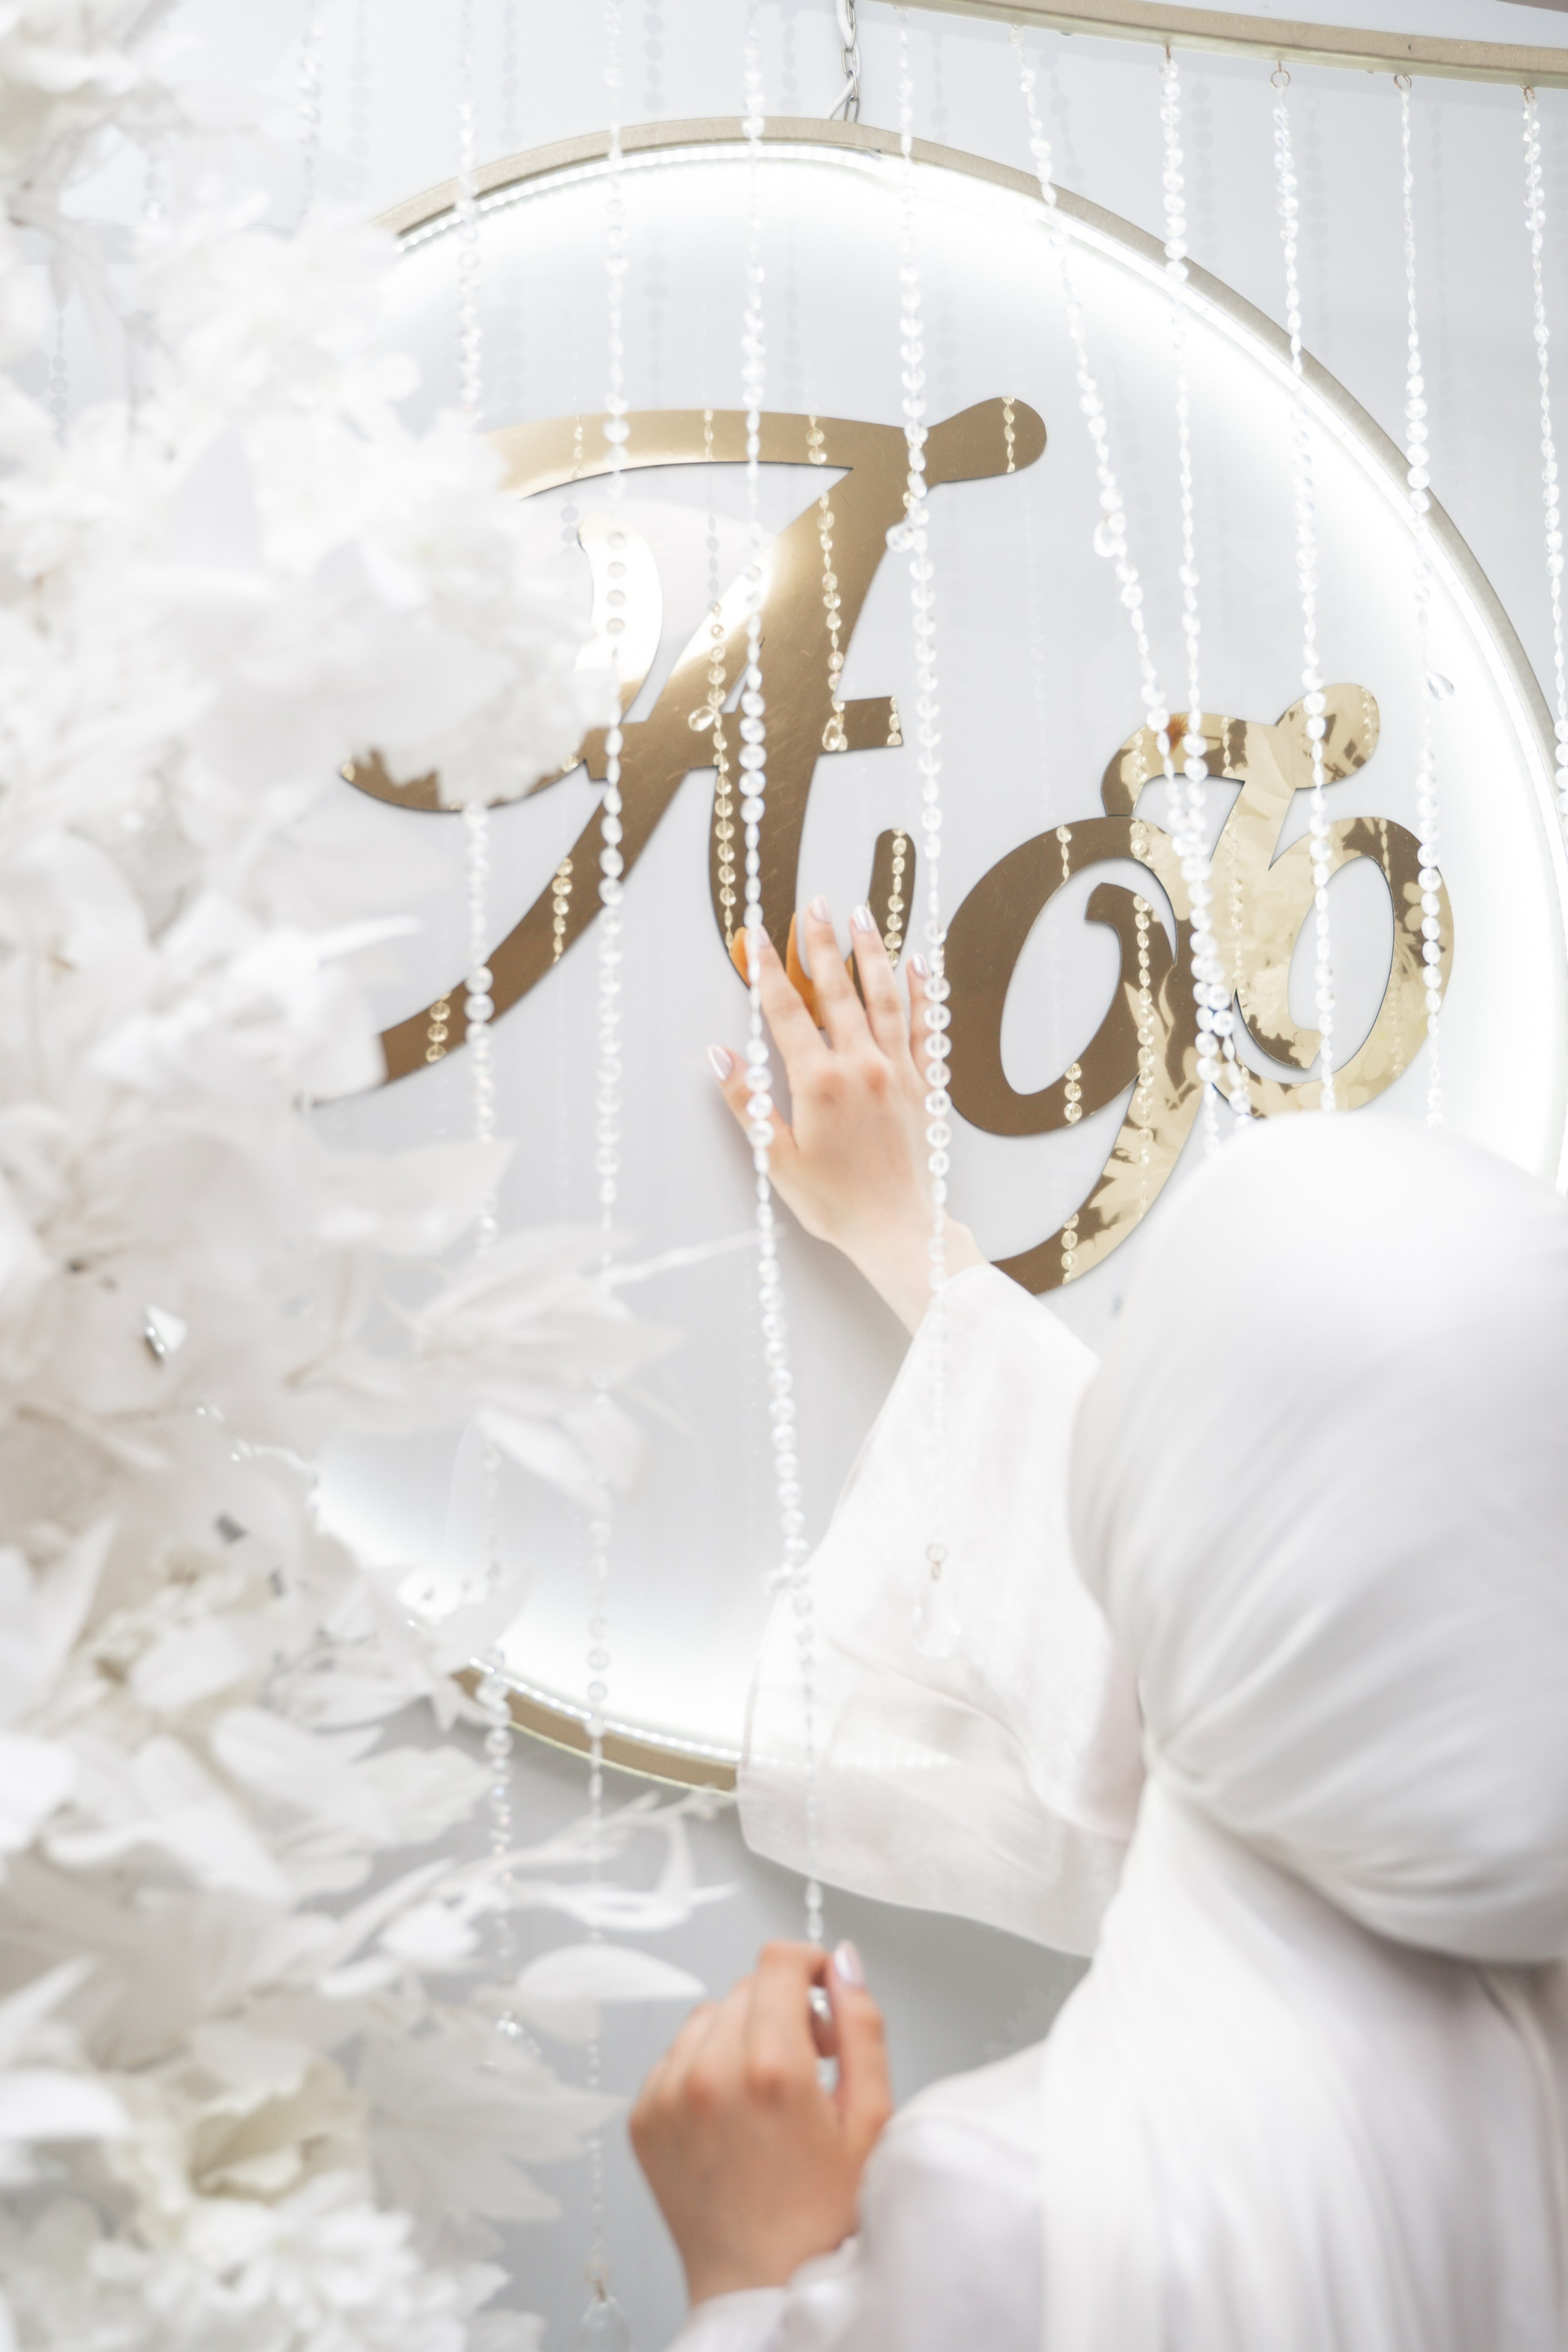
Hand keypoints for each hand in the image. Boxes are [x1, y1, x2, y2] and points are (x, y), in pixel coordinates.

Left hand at [630, 1938, 892, 2306]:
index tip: (823, 1995)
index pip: (779, 1961)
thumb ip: (861, 2027)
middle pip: (747, 1986)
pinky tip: (732, 2115)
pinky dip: (704, 2067)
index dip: (811, 1966)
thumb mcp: (871, 2119)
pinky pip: (676, 2055)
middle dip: (783, 2007)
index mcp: (772, 2069)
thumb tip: (844, 1964)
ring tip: (766, 2093)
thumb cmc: (821, 2217)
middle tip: (809, 2061)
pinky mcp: (643, 2117)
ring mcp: (667, 2095)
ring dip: (740, 2035)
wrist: (758, 2289)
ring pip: (709, 2016)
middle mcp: (710, 2074)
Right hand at [708, 900, 983, 1331]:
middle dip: (822, 943)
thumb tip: (721, 1054)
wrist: (899, 1231)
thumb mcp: (776, 1159)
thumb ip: (748, 1102)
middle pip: (837, 990)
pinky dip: (923, 993)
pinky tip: (918, 965)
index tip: (757, 934)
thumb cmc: (835, 1203)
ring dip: (871, 952)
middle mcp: (862, 1066)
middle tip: (814, 902)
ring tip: (862, 914)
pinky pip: (925, 1027)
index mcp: (820, 1082)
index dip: (768, 970)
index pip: (786, 1011)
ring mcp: (898, 1072)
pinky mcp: (925, 1086)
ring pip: (885, 997)